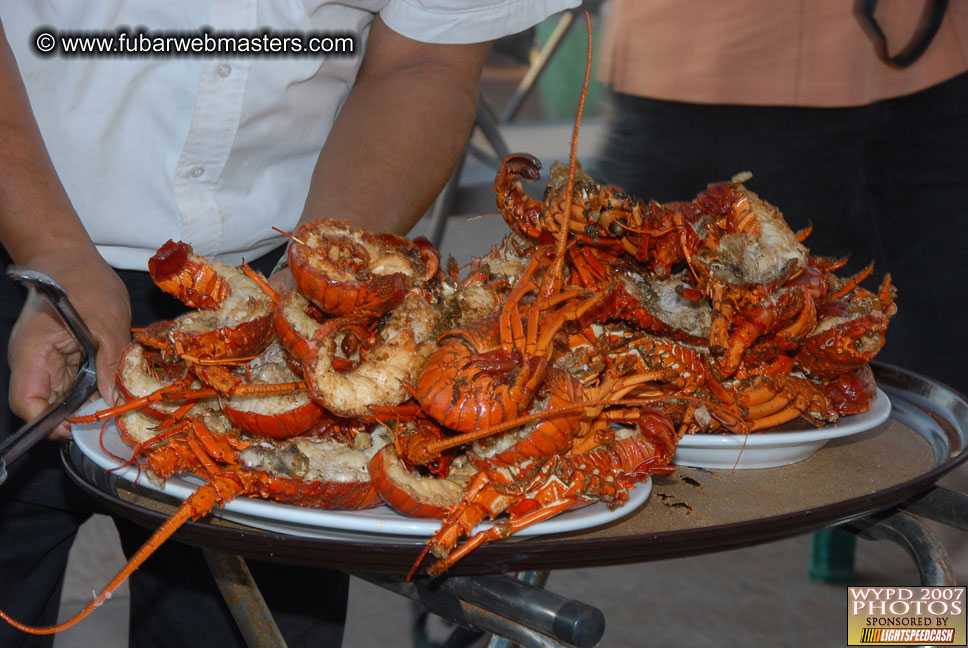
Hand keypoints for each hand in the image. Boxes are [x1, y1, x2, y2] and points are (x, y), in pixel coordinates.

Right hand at [8, 247, 130, 438]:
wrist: (71, 257)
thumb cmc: (84, 281)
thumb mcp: (108, 323)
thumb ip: (111, 363)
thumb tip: (115, 400)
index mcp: (32, 353)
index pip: (27, 404)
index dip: (50, 423)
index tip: (81, 426)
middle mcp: (33, 362)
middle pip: (45, 406)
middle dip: (75, 416)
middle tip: (110, 416)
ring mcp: (45, 360)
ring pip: (61, 397)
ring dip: (85, 403)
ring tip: (115, 401)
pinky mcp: (61, 357)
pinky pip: (72, 382)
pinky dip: (90, 388)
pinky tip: (111, 386)